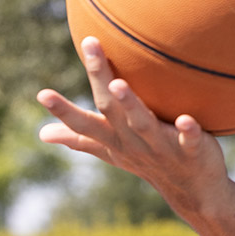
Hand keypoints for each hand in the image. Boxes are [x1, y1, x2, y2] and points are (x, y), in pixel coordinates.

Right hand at [37, 36, 228, 211]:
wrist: (192, 192)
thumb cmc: (148, 163)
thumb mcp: (112, 152)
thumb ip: (81, 139)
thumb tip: (42, 134)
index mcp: (115, 139)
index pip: (84, 124)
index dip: (63, 111)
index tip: (42, 93)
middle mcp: (135, 141)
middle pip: (112, 109)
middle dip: (100, 77)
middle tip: (90, 43)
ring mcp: (162, 146)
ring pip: (144, 123)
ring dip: (131, 105)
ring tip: (118, 83)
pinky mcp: (192, 149)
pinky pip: (189, 139)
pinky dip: (188, 130)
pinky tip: (186, 119)